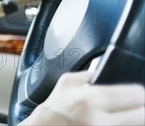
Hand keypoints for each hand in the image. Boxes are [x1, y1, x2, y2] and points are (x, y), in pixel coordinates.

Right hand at [22, 71, 144, 125]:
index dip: (139, 94)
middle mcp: (99, 119)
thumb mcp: (66, 82)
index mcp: (91, 99)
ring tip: (127, 114)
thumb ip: (87, 74)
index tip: (139, 95)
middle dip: (141, 109)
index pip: (134, 95)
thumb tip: (103, 70)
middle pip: (141, 115)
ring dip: (134, 119)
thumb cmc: (54, 108)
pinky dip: (123, 125)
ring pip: (135, 125)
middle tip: (137, 107)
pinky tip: (117, 120)